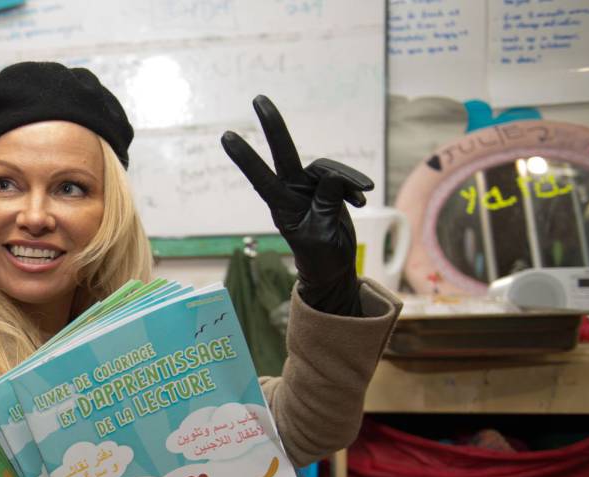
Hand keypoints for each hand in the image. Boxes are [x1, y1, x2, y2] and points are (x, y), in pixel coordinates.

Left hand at [221, 95, 373, 315]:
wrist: (334, 267)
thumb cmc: (321, 257)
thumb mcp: (323, 235)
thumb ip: (326, 204)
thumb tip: (332, 177)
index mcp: (281, 206)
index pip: (260, 178)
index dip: (245, 158)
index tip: (226, 136)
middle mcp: (291, 191)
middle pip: (283, 152)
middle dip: (272, 125)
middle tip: (257, 98)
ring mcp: (309, 187)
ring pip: (327, 168)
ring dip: (348, 180)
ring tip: (362, 198)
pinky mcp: (327, 188)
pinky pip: (341, 177)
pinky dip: (353, 186)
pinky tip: (361, 200)